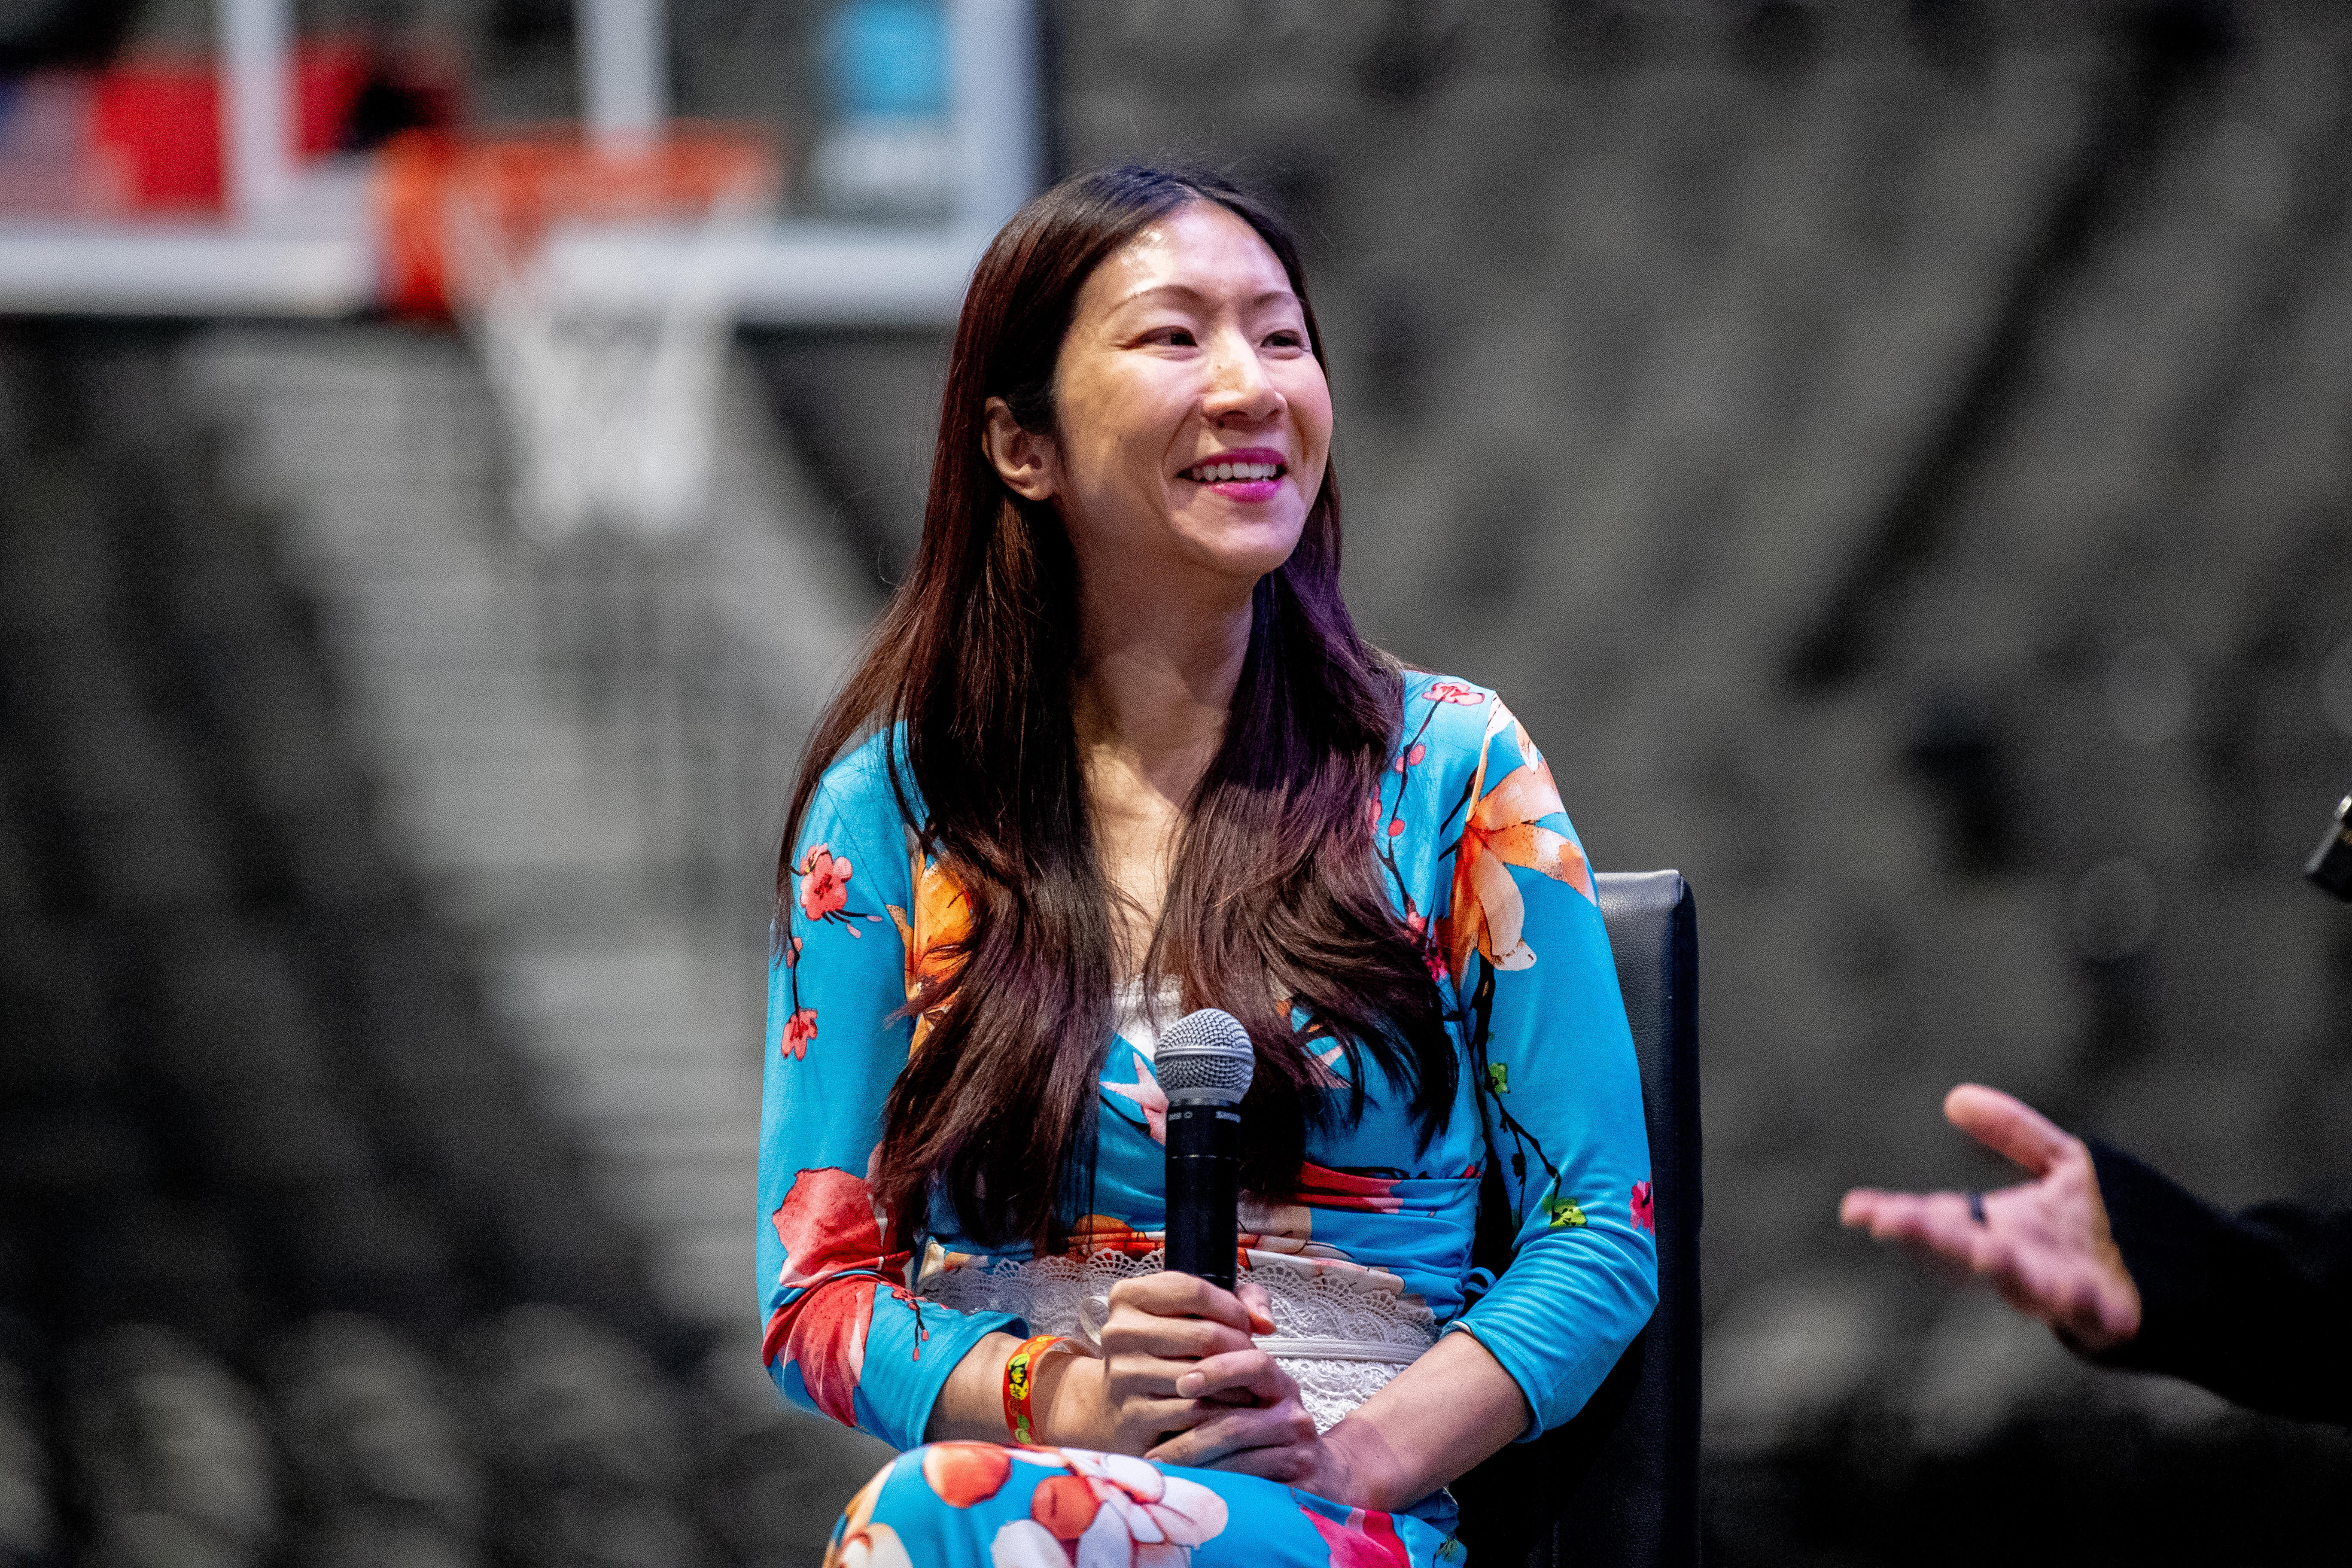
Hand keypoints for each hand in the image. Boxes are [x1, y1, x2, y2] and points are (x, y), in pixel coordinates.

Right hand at [1038, 1273, 1300, 1457]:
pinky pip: (1193, 1410)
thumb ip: (1238, 1299)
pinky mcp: (1134, 1414)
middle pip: (1204, 1334)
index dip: (1231, 1307)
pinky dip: (1219, 1411)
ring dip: (1234, 1383)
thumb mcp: (1191, 1314)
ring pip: (1202, 1375)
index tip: (1244, 1323)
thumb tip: (1264, 1321)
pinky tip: (1225, 1408)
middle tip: (1251, 1360)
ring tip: (1243, 1383)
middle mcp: (1120, 1332)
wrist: (1117, 1406)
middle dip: (1240, 1349)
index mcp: (1128, 1296)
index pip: (1193, 1290)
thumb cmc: (1162, 1354)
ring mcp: (1124, 1374)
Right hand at [1840, 1083, 2141, 1351]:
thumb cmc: (2124, 1224)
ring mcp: (2066, 1292)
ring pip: (2022, 1285)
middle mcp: (2026, 1264)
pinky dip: (2077, 1303)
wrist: (2208, 1278)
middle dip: (1930, 1238)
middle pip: (1967, 1251)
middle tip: (1890, 1222)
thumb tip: (1954, 1098)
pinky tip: (2067, 1288)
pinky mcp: (2114, 1315)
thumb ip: (2014, 1133)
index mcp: (2006, 1229)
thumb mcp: (2067, 1168)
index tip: (1857, 1208)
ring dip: (2000, 1271)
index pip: (1941, 1220)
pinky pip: (2091, 1312)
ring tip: (1980, 1251)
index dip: (1899, 1215)